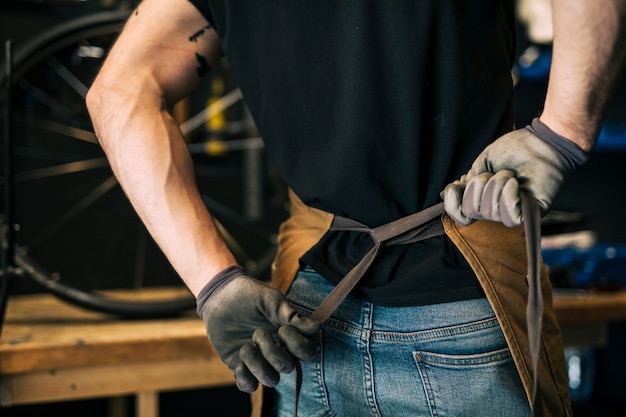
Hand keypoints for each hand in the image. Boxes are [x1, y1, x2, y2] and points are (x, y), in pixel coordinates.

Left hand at [196, 266, 319, 391]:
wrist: (220, 295)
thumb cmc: (249, 294)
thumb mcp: (270, 300)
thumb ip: (290, 315)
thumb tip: (316, 327)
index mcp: (289, 334)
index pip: (307, 352)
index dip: (298, 345)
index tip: (283, 328)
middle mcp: (278, 350)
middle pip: (288, 367)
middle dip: (273, 351)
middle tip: (258, 331)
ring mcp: (260, 360)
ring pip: (270, 380)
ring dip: (258, 365)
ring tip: (246, 347)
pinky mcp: (241, 366)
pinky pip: (248, 385)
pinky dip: (245, 376)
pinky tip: (239, 358)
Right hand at [442, 118, 587, 226]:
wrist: (542, 142)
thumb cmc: (514, 150)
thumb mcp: (483, 162)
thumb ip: (468, 181)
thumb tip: (448, 195)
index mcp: (482, 197)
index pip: (460, 215)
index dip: (452, 205)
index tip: (457, 186)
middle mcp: (494, 208)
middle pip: (472, 212)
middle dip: (479, 187)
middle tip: (495, 172)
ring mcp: (512, 212)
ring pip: (490, 212)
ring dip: (497, 186)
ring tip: (510, 174)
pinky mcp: (529, 214)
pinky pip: (510, 217)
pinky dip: (509, 196)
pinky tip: (516, 183)